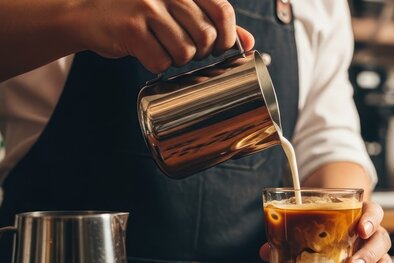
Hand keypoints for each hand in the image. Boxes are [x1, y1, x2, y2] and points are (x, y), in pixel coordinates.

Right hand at [77, 0, 254, 72]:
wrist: (86, 12)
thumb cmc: (138, 12)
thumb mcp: (177, 8)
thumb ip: (212, 20)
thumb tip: (249, 42)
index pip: (222, 11)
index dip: (227, 36)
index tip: (220, 48)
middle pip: (206, 37)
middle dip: (200, 52)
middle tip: (185, 50)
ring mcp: (148, 8)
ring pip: (186, 53)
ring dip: (178, 60)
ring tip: (164, 49)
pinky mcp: (131, 29)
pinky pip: (161, 62)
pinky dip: (157, 65)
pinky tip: (147, 53)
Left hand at [259, 202, 392, 262]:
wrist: (334, 232)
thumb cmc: (323, 228)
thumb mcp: (309, 226)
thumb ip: (289, 235)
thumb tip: (265, 252)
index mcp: (360, 216)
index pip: (374, 211)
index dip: (371, 219)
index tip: (360, 229)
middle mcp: (373, 235)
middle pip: (381, 242)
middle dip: (368, 256)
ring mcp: (376, 256)